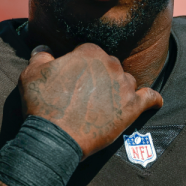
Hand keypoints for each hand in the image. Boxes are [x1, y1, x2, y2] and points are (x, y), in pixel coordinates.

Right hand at [18, 43, 162, 158]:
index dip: (80, 65)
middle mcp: (111, 65)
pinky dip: (153, 99)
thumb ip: (40, 55)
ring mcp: (124, 86)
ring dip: (120, 88)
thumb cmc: (42, 104)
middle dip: (101, 76)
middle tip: (87, 92)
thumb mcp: (31, 74)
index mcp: (90, 52)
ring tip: (108, 102)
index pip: (90, 52)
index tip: (73, 78)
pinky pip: (150, 98)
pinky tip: (154, 102)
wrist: (55, 138)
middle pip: (110, 65)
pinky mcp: (132, 108)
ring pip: (127, 80)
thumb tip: (43, 47)